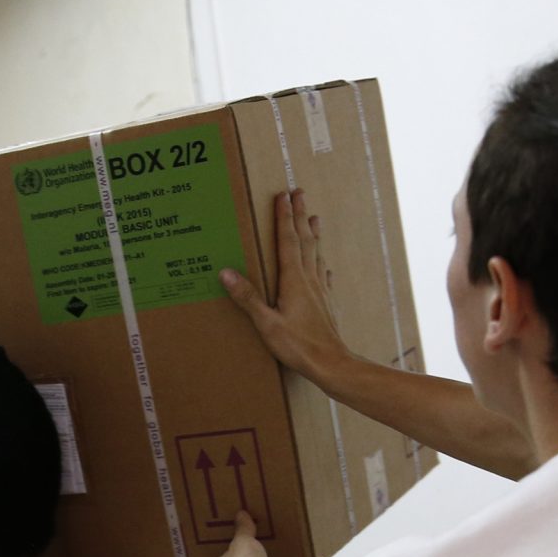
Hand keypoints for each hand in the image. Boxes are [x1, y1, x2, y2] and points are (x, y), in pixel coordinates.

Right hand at [222, 190, 352, 384]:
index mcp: (293, 280)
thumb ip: (248, 298)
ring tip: (314, 217)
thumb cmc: (298, 345)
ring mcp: (321, 290)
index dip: (284, 217)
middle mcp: (309, 279)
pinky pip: (324, 275)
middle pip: (304, 239)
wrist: (331, 363)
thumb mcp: (267, 323)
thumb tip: (226, 272)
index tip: (282, 195)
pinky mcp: (327, 302)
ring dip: (313, 233)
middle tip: (299, 193)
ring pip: (316, 253)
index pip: (287, 240)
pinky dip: (321, 263)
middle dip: (300, 215)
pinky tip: (324, 264)